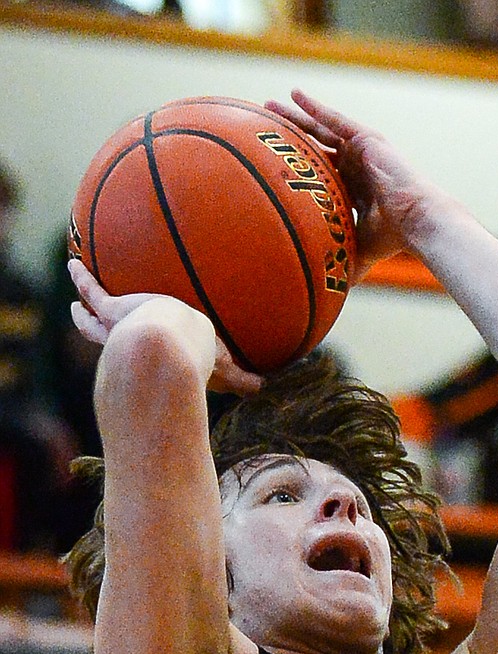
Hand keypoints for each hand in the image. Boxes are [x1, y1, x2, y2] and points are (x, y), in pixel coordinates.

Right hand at [67, 258, 261, 396]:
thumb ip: (239, 377)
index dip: (140, 356)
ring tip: (74, 292)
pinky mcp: (114, 310)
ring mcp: (118, 329)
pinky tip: (74, 263)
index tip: (129, 355)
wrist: (172, 353)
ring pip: (92, 318)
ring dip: (83, 304)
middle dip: (92, 327)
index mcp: (151, 360)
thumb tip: (262, 385)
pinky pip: (93, 290)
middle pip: (103, 338)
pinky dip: (83, 278)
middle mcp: (128, 348)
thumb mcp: (221, 367)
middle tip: (80, 316)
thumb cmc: (196, 364)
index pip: (145, 358)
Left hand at [264, 89, 431, 276]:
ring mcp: (362, 150)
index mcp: (356, 187)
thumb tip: (329, 294)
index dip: (300, 166)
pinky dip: (315, 108)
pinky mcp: (367, 139)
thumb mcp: (360, 250)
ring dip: (296, 117)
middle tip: (266, 127)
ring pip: (321, 129)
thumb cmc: (393, 239)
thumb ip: (344, 262)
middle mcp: (358, 165)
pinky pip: (335, 120)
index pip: (323, 172)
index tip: (276, 163)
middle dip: (291, 136)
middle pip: (316, 146)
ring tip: (269, 105)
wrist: (416, 220)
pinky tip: (294, 95)